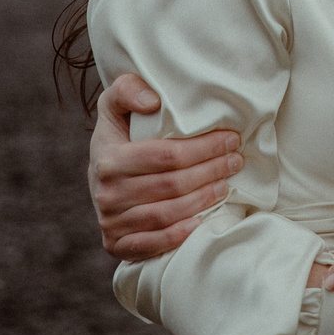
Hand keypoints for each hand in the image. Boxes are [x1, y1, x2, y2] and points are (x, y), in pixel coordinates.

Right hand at [89, 73, 242, 260]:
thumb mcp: (114, 106)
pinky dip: (179, 235)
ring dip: (203, 200)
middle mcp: (105, 193)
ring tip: (226, 185)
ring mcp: (110, 222)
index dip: (203, 148)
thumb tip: (152, 101)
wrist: (98, 178)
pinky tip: (201, 223)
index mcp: (107, 158)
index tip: (231, 138)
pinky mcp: (116, 245)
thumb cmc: (117, 137)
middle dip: (211, 171)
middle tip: (235, 161)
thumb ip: (127, 89)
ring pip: (167, 214)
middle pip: (172, 185)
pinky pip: (152, 244)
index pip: (166, 155)